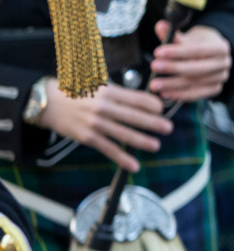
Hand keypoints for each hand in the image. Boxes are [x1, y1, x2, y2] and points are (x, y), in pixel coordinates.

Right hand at [39, 80, 171, 171]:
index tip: (162, 109)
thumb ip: (121, 93)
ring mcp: (95, 123)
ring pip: (123, 134)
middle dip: (153, 123)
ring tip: (156, 146)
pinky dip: (122, 158)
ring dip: (142, 141)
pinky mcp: (87, 137)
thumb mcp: (100, 85)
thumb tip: (146, 101)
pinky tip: (134, 165)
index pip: (137, 98)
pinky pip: (109, 149)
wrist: (49, 103)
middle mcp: (104, 107)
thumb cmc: (79, 92)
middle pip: (134, 116)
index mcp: (110, 91)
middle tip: (168, 128)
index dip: (153, 104)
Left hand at [149, 21, 231, 102]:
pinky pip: (196, 94)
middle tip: (154, 67)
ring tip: (154, 84)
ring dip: (172, 84)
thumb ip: (175, 35)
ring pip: (194, 83)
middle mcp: (224, 63)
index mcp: (220, 47)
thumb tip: (160, 26)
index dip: (177, 52)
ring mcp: (221, 78)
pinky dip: (180, 95)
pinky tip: (165, 93)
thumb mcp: (191, 37)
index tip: (158, 52)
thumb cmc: (200, 44)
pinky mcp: (215, 89)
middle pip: (197, 68)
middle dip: (173, 68)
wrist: (213, 55)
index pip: (198, 50)